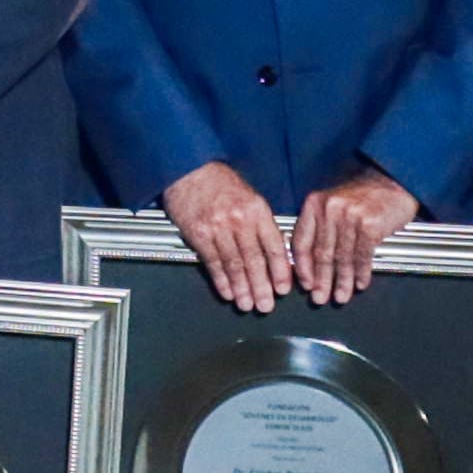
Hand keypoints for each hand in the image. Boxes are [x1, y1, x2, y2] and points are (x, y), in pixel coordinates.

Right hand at [161, 160, 292, 313]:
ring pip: (234, 264)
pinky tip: (227, 292)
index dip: (280, 271)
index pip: (274, 246)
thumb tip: (273, 253)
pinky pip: (213, 262)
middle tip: (265, 305)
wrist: (189, 168)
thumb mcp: (249, 196)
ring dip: (241, 288)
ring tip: (246, 304)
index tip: (283, 288)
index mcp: (257, 210)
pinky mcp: (198, 233)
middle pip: (254, 260)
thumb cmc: (219, 182)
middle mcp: (239, 219)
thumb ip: (261, 223)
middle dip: (261, 287)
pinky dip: (221, 280)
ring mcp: (218, 227)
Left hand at [289, 170, 418, 302]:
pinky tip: (360, 284)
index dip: (302, 267)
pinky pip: (362, 256)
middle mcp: (329, 210)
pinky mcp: (370, 226)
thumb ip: (322, 228)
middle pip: (322, 253)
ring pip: (342, 258)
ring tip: (341, 296)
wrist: (393, 181)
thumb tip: (314, 265)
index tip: (305, 284)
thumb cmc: (363, 196)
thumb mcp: (334, 204)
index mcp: (315, 204)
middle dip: (321, 280)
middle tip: (319, 298)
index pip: (302, 242)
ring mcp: (350, 217)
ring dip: (342, 282)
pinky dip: (361, 273)